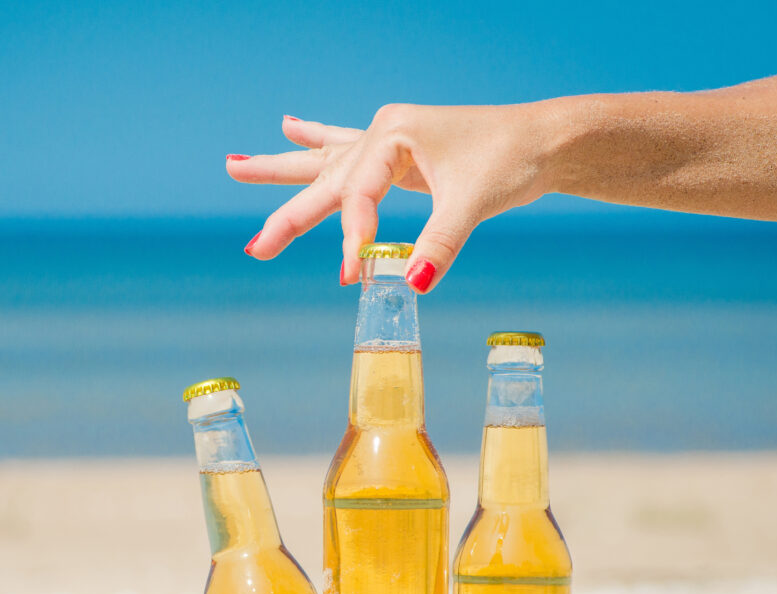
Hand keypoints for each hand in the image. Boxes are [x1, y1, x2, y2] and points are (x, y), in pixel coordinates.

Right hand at [226, 105, 556, 292]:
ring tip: (232, 165)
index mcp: (394, 134)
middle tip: (253, 248)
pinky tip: (288, 124)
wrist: (544, 139)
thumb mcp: (473, 203)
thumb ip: (439, 245)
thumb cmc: (511, 160)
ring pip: (324, 161)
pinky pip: (346, 148)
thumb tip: (412, 286)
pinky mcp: (398, 151)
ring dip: (280, 166)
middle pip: (323, 179)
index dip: (353, 239)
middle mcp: (383, 132)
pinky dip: (317, 138)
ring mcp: (387, 138)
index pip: (358, 196)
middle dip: (285, 214)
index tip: (353, 276)